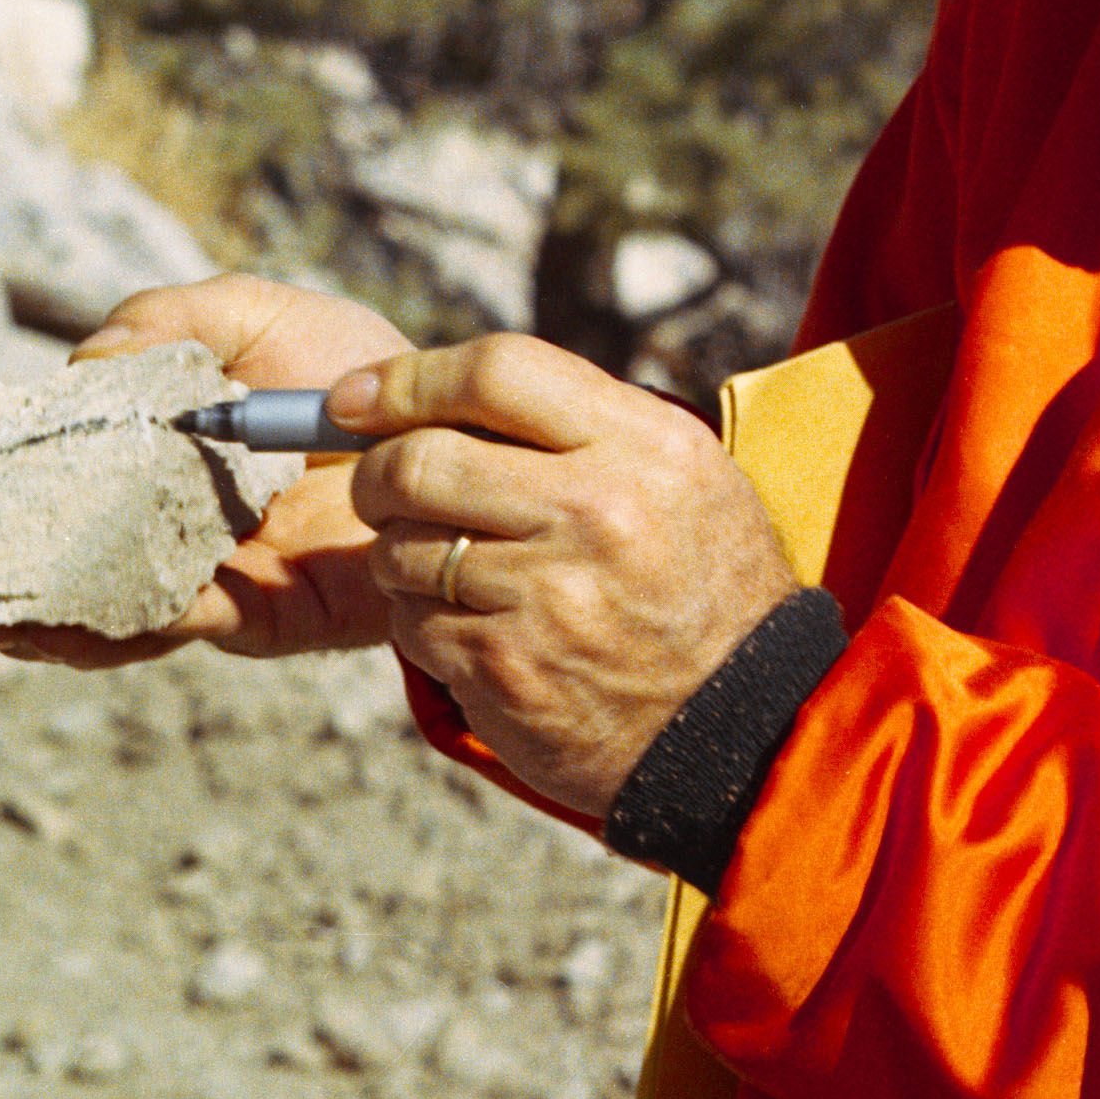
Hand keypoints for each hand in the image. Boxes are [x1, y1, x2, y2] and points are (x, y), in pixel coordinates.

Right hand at [0, 275, 421, 666]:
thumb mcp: (254, 314)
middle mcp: (162, 513)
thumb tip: (85, 364)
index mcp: (152, 445)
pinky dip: (114, 622)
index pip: (61, 458)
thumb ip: (168, 320)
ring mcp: (196, 569)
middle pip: (63, 544)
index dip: (7, 465)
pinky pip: (165, 622)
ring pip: (99, 601)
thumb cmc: (351, 370)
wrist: (449, 443)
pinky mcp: (242, 616)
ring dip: (41, 608)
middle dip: (1, 555)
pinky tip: (67, 619)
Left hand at [340, 335, 801, 825]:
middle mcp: (594, 512)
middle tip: (382, 488)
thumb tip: (433, 396)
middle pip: (418, 461)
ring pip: (399, 549)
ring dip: (401, 556)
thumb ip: (578, 424)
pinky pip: (412, 624)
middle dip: (375, 474)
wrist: (743, 727)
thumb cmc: (700, 583)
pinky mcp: (506, 670)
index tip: (356, 397)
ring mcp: (545, 597)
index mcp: (641, 446)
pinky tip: (475, 629)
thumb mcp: (680, 475)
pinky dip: (422, 624)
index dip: (406, 379)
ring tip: (453, 569)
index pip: (495, 371)